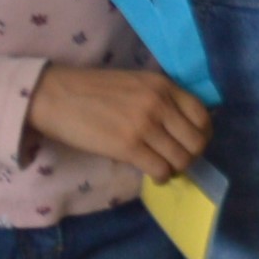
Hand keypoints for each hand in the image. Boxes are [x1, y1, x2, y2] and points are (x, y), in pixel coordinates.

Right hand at [28, 63, 210, 181]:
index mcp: (162, 85)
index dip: (202, 134)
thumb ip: (159, 98)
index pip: (202, 114)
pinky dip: (161, 176)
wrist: (56, 95)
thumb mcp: (135, 82)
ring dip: (175, 168)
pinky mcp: (128, 147)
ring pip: (181, 159)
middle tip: (176, 158)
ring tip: (162, 167)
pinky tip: (152, 173)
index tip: (191, 142)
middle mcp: (159, 103)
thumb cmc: (91, 89)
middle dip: (191, 155)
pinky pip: (161, 170)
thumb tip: (181, 125)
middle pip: (196, 141)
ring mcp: (144, 125)